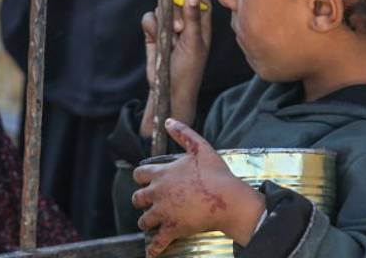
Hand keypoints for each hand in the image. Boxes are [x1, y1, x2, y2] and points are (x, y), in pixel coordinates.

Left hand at [131, 120, 263, 256]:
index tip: (145, 181)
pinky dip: (152, 249)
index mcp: (162, 174)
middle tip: (148, 204)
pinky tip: (149, 254)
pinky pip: (157, 243)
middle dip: (141, 201)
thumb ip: (183, 134)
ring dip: (146, 223)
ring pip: (144, 221)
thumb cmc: (217, 173)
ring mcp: (164, 212)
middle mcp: (158, 193)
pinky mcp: (172, 229)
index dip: (141, 178)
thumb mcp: (201, 148)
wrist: (228, 199)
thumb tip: (168, 121)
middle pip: (137, 198)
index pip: (139, 174)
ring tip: (151, 224)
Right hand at [141, 0, 212, 136]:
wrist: (169, 89)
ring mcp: (168, 26)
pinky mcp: (153, 33)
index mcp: (201, 23)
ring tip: (171, 36)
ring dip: (165, 19)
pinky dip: (151, 25)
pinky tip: (156, 38)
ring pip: (162, 8)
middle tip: (180, 28)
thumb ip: (193, 19)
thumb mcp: (194, 44)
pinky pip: (148, 18)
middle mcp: (185, 21)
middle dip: (177, 9)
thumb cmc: (189, 69)